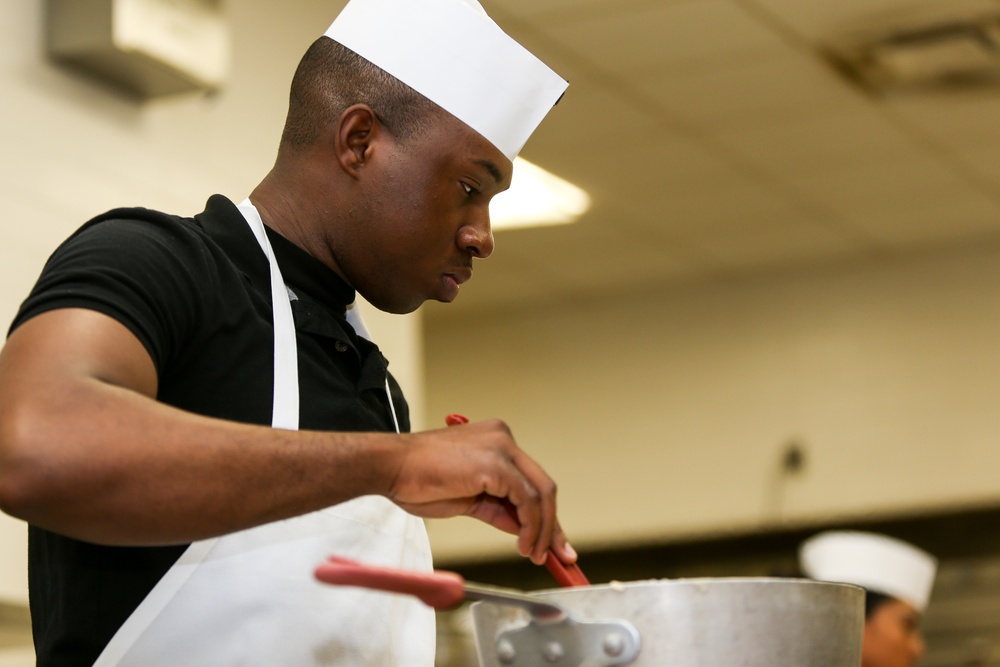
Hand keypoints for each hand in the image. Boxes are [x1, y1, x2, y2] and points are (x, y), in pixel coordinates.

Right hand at [386, 418, 572, 565]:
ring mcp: (501, 449)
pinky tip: (523, 544)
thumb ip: (497, 509)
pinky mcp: (496, 465)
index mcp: (496, 441)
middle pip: (542, 486)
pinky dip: (530, 526)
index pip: (530, 482)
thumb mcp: (467, 498)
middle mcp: (504, 439)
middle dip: (553, 524)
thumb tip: (521, 529)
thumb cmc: (418, 478)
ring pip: (540, 493)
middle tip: (560, 555)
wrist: (390, 467)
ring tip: (536, 555)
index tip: (552, 542)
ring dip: (543, 530)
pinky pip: (526, 500)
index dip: (544, 515)